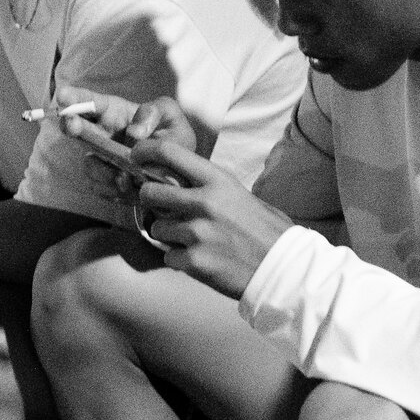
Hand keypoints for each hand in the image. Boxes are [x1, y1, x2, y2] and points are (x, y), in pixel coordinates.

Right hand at [49, 88, 196, 201]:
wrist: (181, 172)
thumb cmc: (172, 135)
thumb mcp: (170, 116)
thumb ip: (154, 113)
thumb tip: (134, 133)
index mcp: (115, 113)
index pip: (91, 102)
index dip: (75, 97)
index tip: (62, 95)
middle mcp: (102, 135)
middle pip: (76, 128)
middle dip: (71, 125)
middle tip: (72, 125)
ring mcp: (102, 160)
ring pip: (89, 164)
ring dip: (103, 171)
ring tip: (126, 178)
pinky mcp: (106, 182)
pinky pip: (101, 188)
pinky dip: (114, 190)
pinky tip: (132, 189)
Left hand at [126, 142, 294, 299]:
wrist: (284, 268)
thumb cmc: (265, 230)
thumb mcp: (239, 195)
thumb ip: (209, 187)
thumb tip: (176, 181)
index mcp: (217, 181)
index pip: (169, 152)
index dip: (144, 151)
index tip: (135, 156)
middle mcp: (204, 202)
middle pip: (150, 192)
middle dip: (150, 201)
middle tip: (161, 208)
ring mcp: (197, 232)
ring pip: (157, 229)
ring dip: (169, 236)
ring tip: (196, 241)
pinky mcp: (194, 261)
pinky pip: (168, 257)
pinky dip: (180, 261)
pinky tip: (202, 261)